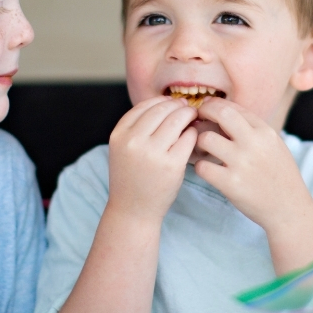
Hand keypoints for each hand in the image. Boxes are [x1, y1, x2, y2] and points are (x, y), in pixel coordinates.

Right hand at [106, 97, 197, 222]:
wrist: (133, 211)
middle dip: (178, 105)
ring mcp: (153, 153)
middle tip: (187, 109)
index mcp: (119, 135)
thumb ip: (137, 127)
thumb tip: (168, 103)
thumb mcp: (123, 149)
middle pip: (162, 109)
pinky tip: (192, 136)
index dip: (161, 101)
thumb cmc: (131, 177)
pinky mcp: (172, 165)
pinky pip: (188, 137)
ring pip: (177, 119)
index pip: (144, 105)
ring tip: (192, 118)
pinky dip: (193, 133)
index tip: (171, 104)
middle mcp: (134, 141)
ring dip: (188, 115)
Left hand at [192, 98, 312, 232]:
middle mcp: (254, 143)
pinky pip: (202, 167)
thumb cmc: (280, 176)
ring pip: (206, 139)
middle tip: (197, 121)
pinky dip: (199, 166)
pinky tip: (206, 169)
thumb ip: (253, 130)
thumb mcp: (274, 145)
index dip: (215, 106)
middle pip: (220, 113)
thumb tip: (225, 114)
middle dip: (204, 113)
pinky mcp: (231, 184)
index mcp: (265, 132)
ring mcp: (242, 163)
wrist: (289, 208)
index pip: (234, 107)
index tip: (207, 111)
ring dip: (198, 142)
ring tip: (201, 150)